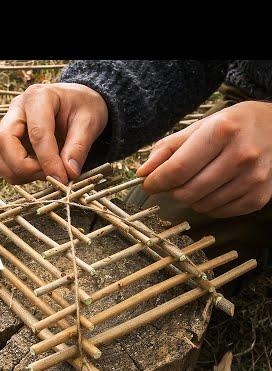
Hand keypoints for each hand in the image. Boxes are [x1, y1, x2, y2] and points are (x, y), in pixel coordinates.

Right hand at [0, 83, 108, 183]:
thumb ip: (79, 147)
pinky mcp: (3, 140)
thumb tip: (68, 174)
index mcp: (38, 97)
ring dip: (16, 172)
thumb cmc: (82, 108)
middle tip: (50, 176)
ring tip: (44, 173)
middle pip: (3, 141)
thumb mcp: (90, 123)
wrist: (74, 103)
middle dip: (24, 167)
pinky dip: (15, 172)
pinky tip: (36, 171)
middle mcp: (15, 109)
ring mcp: (5, 124)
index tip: (61, 179)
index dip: (47, 160)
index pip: (36, 133)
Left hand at [137, 101, 271, 217]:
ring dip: (191, 198)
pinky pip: (220, 212)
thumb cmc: (232, 126)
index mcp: (223, 131)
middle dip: (173, 190)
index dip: (157, 181)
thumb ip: (167, 149)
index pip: (178, 169)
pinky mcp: (260, 196)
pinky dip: (208, 205)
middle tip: (175, 180)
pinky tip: (213, 188)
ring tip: (198, 180)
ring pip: (202, 205)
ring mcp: (254, 178)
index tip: (148, 183)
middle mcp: (242, 154)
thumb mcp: (199, 127)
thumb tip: (142, 173)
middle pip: (188, 191)